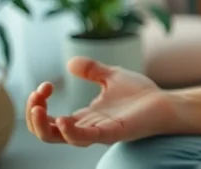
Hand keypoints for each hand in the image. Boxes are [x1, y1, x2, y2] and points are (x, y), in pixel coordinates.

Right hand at [26, 56, 173, 146]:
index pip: (49, 119)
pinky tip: (63, 119)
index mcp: (84, 117)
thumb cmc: (141, 94)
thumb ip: (92, 70)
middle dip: (33, 116)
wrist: (167, 102)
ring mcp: (99, 132)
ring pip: (61, 138)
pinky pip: (87, 138)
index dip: (38, 104)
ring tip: (38, 107)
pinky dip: (71, 132)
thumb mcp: (111, 76)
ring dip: (43, 125)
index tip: (44, 85)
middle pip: (47, 132)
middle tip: (36, 96)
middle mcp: (87, 127)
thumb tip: (70, 63)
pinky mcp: (113, 132)